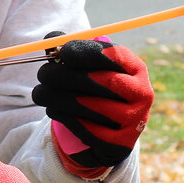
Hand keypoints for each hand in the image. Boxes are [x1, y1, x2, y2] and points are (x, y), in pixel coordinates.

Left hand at [32, 35, 152, 176]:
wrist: (106, 130)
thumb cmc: (93, 89)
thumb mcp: (86, 67)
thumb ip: (69, 50)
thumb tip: (51, 39)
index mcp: (135, 68)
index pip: (116, 56)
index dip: (88, 52)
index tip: (63, 52)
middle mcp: (142, 93)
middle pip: (105, 82)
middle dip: (67, 76)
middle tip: (43, 74)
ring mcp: (134, 120)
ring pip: (93, 107)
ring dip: (60, 99)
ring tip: (41, 93)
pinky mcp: (121, 144)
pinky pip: (90, 130)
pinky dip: (66, 118)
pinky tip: (53, 110)